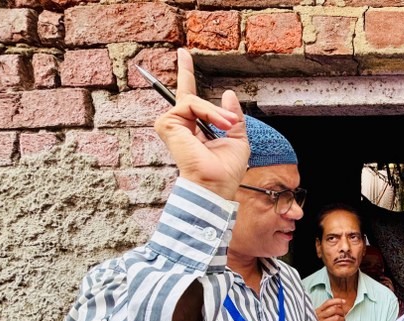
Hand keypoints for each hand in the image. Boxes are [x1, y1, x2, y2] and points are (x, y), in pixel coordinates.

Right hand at [153, 48, 248, 200]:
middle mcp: (181, 124)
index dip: (186, 74)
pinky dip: (208, 113)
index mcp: (196, 127)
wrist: (216, 183)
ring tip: (227, 126)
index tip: (183, 54)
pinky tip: (218, 126)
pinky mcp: (167, 124)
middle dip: (195, 82)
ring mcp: (172, 124)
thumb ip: (233, 116)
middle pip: (187, 92)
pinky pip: (191, 104)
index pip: (190, 98)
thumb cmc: (225, 169)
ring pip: (195, 101)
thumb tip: (228, 93)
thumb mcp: (237, 138)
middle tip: (206, 89)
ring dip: (216, 113)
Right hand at [315, 298, 345, 320]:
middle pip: (335, 309)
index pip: (328, 303)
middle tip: (342, 315)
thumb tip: (340, 305)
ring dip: (342, 320)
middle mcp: (319, 316)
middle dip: (342, 312)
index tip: (344, 301)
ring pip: (337, 318)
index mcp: (318, 310)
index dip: (337, 300)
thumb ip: (328, 309)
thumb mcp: (320, 315)